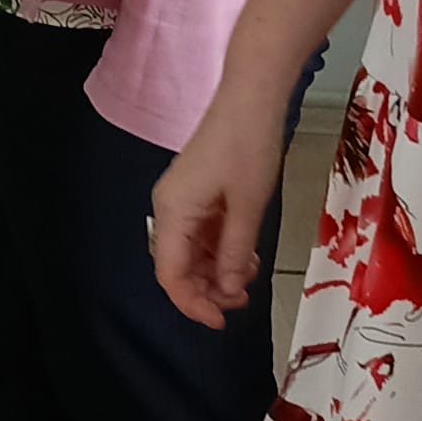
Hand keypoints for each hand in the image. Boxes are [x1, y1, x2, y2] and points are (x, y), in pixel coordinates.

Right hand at [150, 85, 292, 327]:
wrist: (251, 98)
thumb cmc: (248, 148)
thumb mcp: (247, 207)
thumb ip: (234, 253)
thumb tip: (226, 289)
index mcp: (173, 213)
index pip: (171, 275)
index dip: (193, 304)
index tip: (221, 321)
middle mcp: (169, 209)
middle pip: (177, 266)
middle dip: (207, 289)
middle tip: (241, 301)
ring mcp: (182, 200)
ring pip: (190, 252)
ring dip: (216, 271)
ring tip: (248, 277)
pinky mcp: (196, 192)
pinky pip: (201, 233)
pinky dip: (220, 250)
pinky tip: (245, 256)